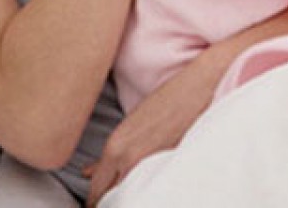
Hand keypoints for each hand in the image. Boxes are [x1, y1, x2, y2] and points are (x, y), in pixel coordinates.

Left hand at [84, 60, 215, 204]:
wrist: (197, 90)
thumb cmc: (165, 102)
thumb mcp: (130, 126)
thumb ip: (109, 155)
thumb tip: (90, 172)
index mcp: (116, 148)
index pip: (96, 189)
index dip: (94, 199)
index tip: (96, 203)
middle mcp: (130, 160)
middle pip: (109, 197)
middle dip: (108, 201)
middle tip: (111, 201)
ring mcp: (152, 166)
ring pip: (131, 194)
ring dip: (128, 197)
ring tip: (129, 197)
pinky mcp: (172, 168)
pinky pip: (154, 187)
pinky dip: (149, 191)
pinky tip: (151, 190)